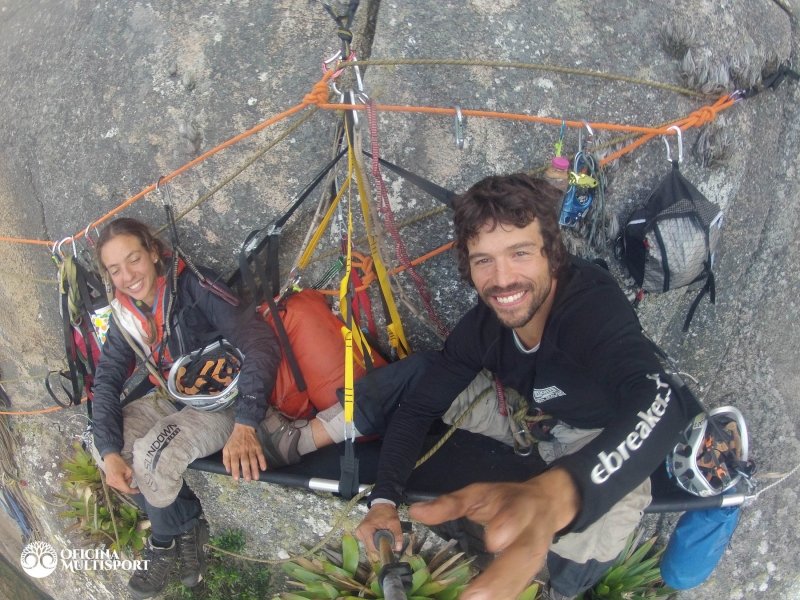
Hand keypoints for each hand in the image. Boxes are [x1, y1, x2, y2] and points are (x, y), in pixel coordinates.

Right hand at [103, 453, 138, 494]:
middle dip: (128, 485)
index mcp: (117, 479)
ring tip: (125, 476)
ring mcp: (109, 483)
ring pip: (119, 487)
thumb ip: (129, 477)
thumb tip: (127, 480)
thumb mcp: (128, 469)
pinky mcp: (108, 482)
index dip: (132, 491)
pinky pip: (116, 485)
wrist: (110, 458)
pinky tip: (121, 477)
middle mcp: (112, 483)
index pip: (125, 489)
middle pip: (122, 489)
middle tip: (130, 477)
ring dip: (124, 484)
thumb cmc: (119, 462)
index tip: (137, 491)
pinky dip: (120, 483)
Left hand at [223, 423, 266, 481]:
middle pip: (244, 461)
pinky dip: (262, 461)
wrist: (244, 428)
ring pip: (253, 460)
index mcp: (234, 451)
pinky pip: (260, 455)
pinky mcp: (258, 447)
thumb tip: (228, 470)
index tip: (237, 478)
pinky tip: (264, 468)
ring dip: (255, 469)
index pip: (234, 461)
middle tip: (248, 480)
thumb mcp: (226, 448)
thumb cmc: (234, 441)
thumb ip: (226, 459)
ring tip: (256, 477)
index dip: (235, 470)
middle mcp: (242, 450)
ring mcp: (251, 448)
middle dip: (246, 471)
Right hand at [355, 503, 402, 556]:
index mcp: (365, 530)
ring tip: (384, 535)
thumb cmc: (387, 512)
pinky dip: (375, 540)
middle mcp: (359, 532)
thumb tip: (398, 548)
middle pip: (371, 547)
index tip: (390, 545)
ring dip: (377, 543)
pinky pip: (368, 541)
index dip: (382, 548)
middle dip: (380, 546)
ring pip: (369, 545)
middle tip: (389, 539)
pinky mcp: (360, 532)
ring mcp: (359, 533)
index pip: (372, 548)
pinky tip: (379, 535)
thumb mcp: (394, 522)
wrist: (382, 504)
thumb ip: (397, 535)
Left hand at [409, 468, 579, 599]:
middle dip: (501, 577)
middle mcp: (532, 533)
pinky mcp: (532, 572)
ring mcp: (536, 556)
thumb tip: (416, 511)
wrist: (546, 504)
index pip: (515, 515)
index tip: (493, 541)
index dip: (508, 526)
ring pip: (523, 577)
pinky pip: (519, 589)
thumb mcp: (479, 493)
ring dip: (502, 594)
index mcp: (519, 506)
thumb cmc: (505, 499)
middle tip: (475, 597)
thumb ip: (450, 504)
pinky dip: (504, 598)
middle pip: (523, 554)